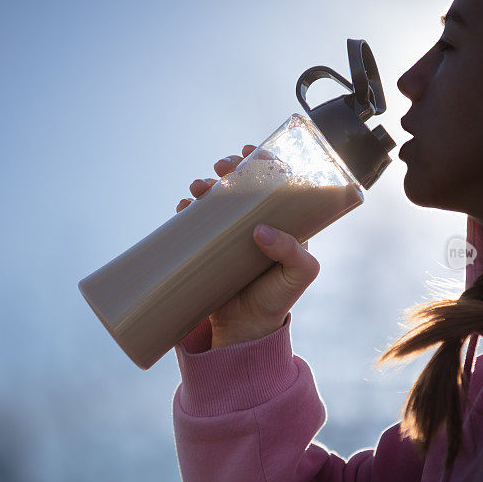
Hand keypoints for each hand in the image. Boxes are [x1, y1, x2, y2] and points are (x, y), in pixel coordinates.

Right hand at [176, 144, 319, 348]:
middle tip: (221, 167)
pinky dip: (187, 208)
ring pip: (217, 198)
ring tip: (198, 188)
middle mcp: (255, 222)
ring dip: (206, 184)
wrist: (245, 329)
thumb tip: (260, 230)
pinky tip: (184, 206)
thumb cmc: (278, 299)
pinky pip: (196, 221)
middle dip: (230, 168)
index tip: (251, 152)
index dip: (265, 161)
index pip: (276, 183)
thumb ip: (291, 252)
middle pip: (243, 184)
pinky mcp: (208, 247)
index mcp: (283, 222)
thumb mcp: (298, 275)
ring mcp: (230, 234)